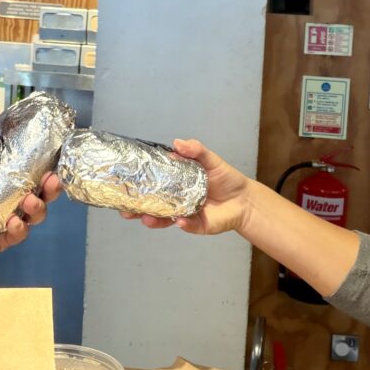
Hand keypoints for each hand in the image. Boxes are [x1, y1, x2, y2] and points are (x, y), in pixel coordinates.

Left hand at [0, 115, 61, 256]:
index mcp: (12, 180)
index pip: (37, 172)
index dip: (50, 165)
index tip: (56, 156)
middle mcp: (18, 199)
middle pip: (45, 194)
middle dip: (53, 188)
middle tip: (52, 180)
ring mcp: (14, 219)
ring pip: (37, 215)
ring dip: (38, 207)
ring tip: (29, 201)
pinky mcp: (4, 237)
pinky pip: (19, 234)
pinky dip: (19, 229)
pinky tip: (13, 222)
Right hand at [121, 139, 250, 234]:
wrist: (245, 199)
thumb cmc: (226, 178)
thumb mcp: (210, 160)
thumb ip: (195, 150)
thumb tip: (176, 143)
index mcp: (176, 183)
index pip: (153, 183)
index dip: (138, 184)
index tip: (124, 184)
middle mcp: (176, 200)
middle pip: (152, 205)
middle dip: (137, 209)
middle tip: (125, 211)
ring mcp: (184, 214)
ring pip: (164, 219)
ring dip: (154, 220)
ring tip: (146, 219)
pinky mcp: (197, 225)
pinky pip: (187, 226)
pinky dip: (182, 224)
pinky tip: (179, 221)